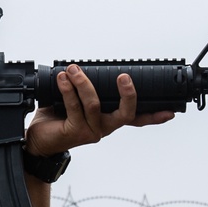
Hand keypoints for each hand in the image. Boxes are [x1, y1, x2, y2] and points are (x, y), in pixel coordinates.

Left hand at [25, 64, 174, 156]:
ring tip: (73, 69)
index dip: (154, 116)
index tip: (171, 111)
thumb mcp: (75, 101)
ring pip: (94, 104)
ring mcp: (91, 131)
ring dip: (83, 83)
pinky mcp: (75, 132)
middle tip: (124, 77)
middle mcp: (104, 127)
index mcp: (108, 119)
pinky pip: (75, 107)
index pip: (136, 118)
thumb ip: (85, 89)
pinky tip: (63, 79)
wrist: (37, 140)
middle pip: (126, 114)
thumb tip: (85, 66)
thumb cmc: (56, 118)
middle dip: (128, 94)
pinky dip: (68, 89)